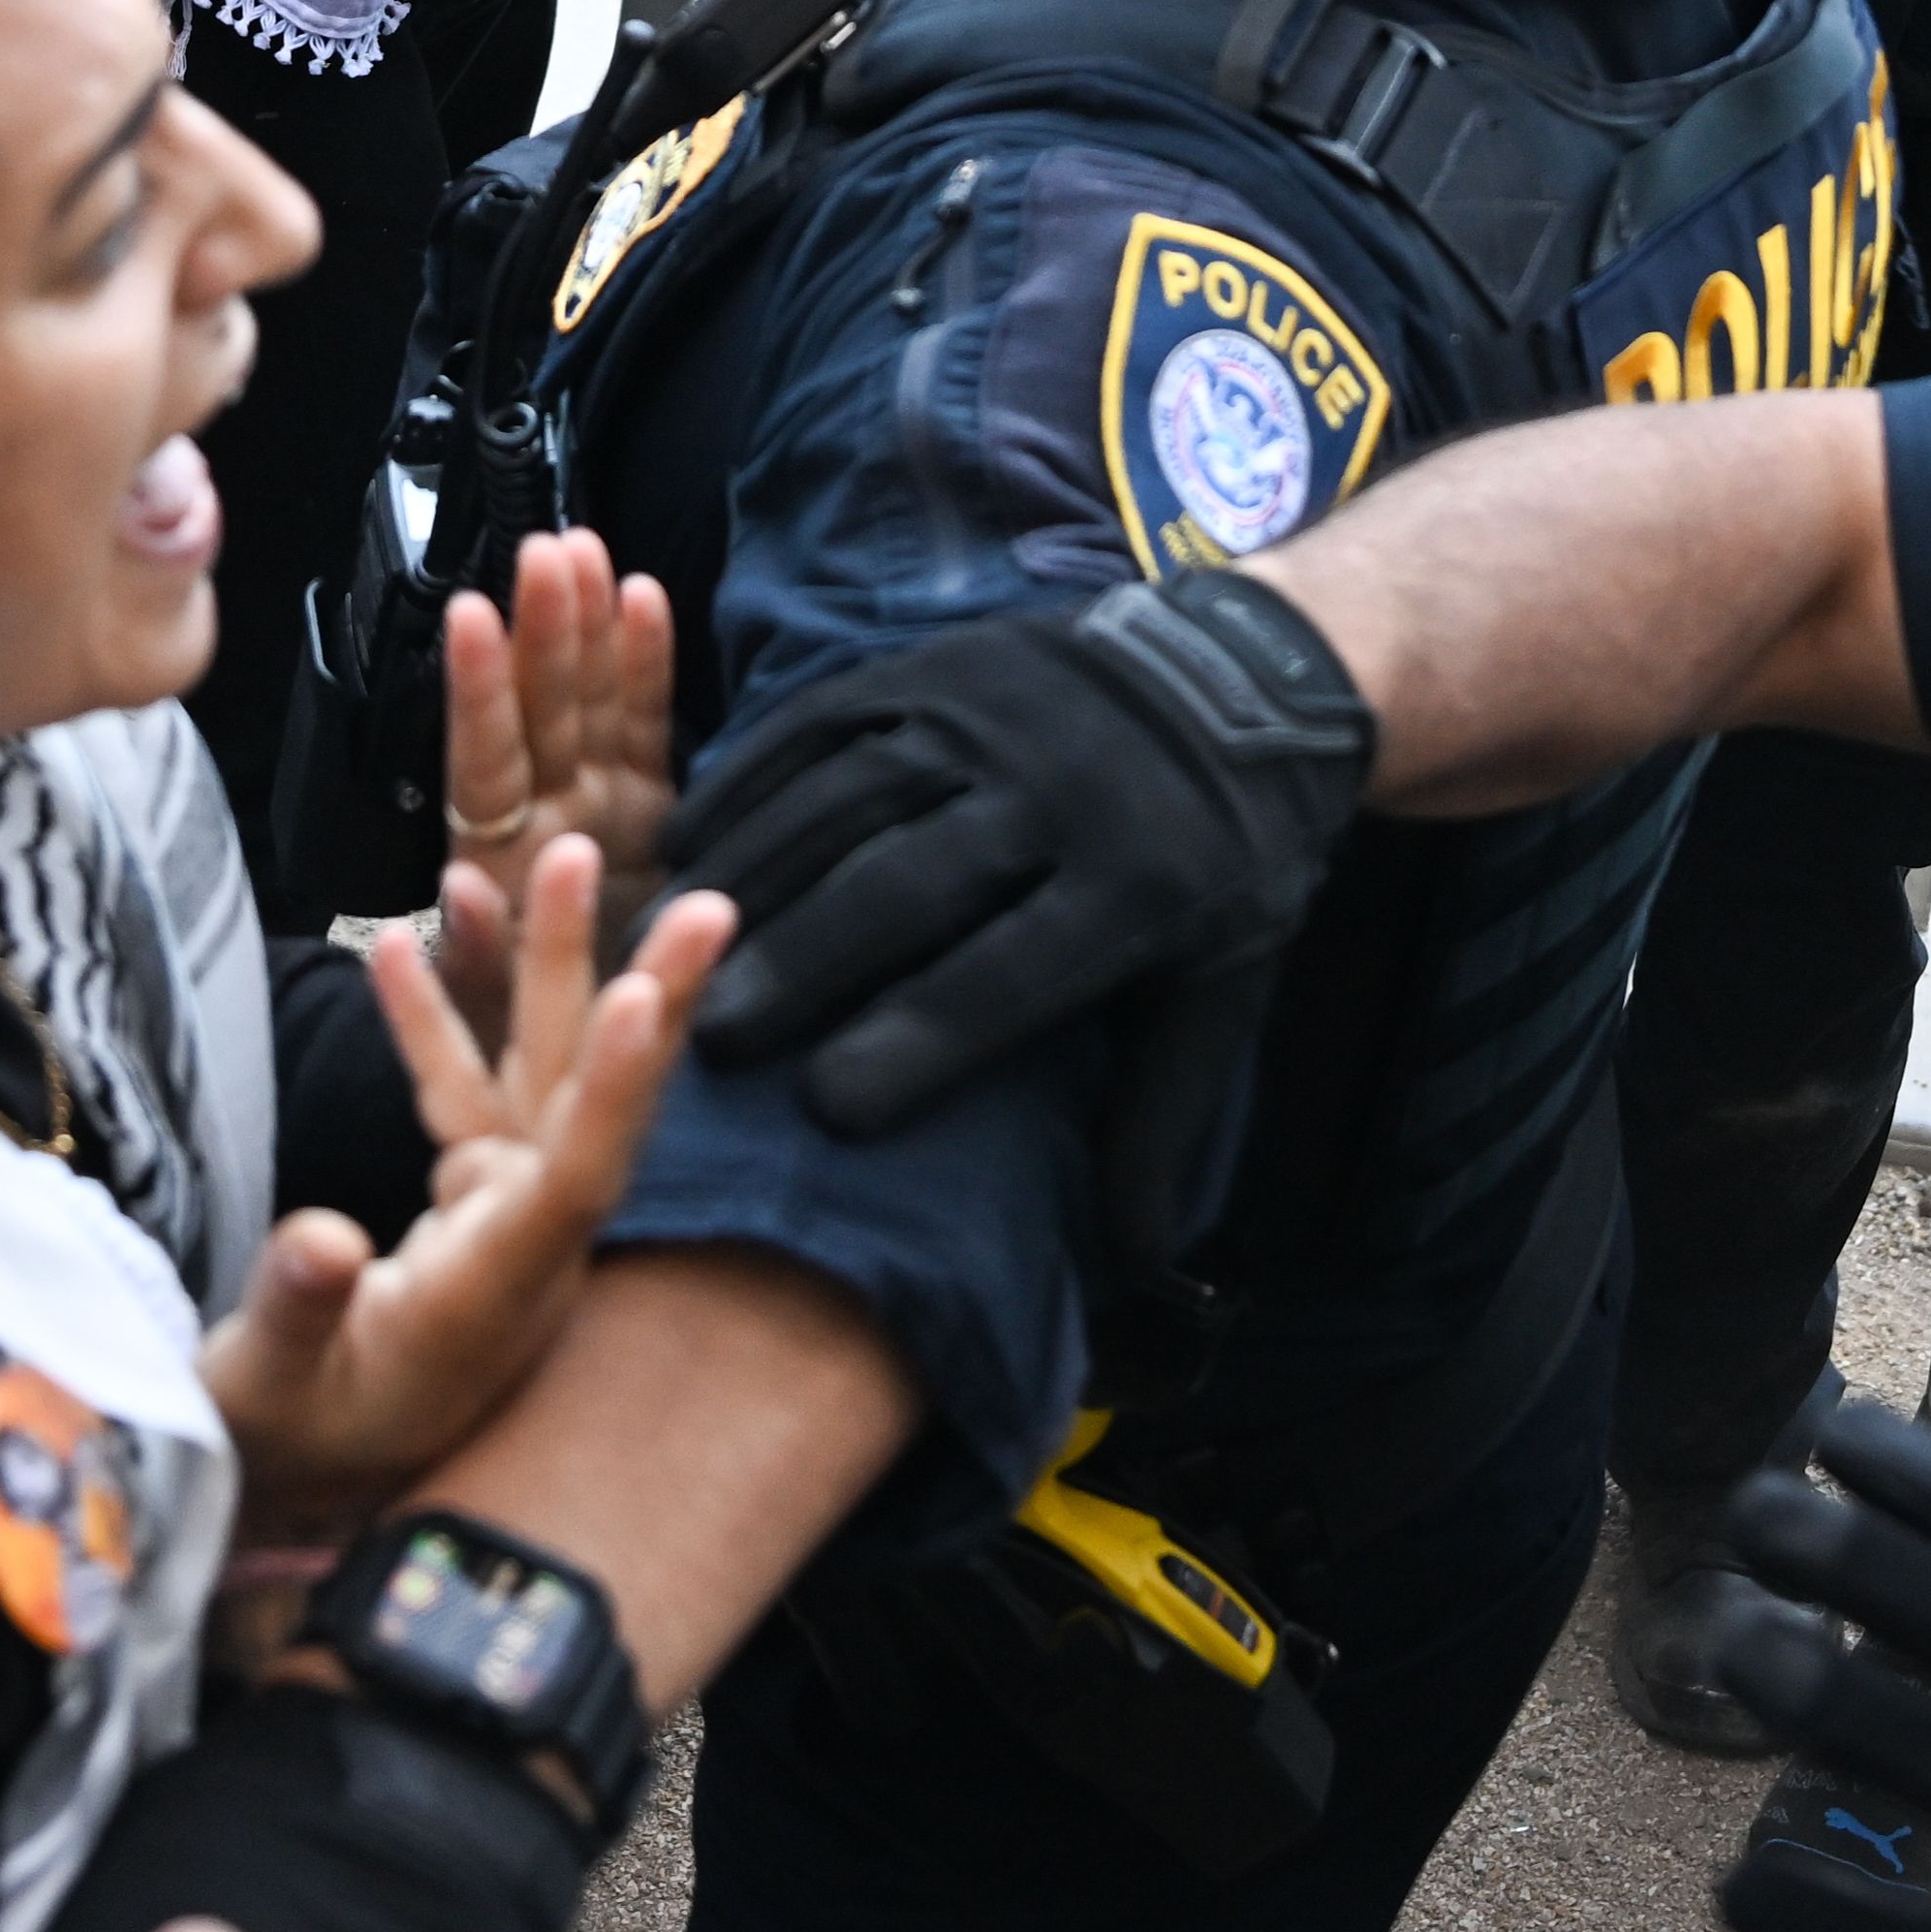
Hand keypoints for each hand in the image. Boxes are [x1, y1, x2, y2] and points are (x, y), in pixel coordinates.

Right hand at [199, 835, 729, 1539]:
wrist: (285, 1493)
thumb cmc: (277, 1450)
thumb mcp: (266, 1390)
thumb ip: (298, 1309)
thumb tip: (328, 1243)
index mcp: (494, 1299)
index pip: (572, 1179)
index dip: (613, 1091)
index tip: (646, 996)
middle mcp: (521, 1254)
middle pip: (594, 1109)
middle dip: (641, 998)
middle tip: (711, 904)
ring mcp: (498, 1226)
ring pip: (541, 1078)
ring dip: (547, 971)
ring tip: (560, 855)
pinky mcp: (463, 1210)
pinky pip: (465, 1095)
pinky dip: (439, 1020)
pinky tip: (406, 938)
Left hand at [430, 530, 679, 1032]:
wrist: (602, 1082)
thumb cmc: (524, 1050)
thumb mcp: (489, 1019)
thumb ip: (475, 957)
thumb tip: (456, 889)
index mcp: (492, 856)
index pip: (481, 759)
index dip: (479, 691)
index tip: (471, 616)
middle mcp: (542, 813)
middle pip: (537, 710)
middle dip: (542, 630)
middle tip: (547, 550)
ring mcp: (597, 800)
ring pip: (587, 700)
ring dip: (585, 625)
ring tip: (583, 549)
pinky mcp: (651, 806)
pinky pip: (646, 723)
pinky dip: (646, 663)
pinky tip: (643, 597)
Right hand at [665, 552, 1378, 1139]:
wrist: (1255, 669)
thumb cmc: (1229, 858)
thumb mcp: (1223, 983)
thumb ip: (1163, 1115)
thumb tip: (1136, 1268)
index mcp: (1137, 882)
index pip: (1010, 973)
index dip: (918, 1040)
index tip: (828, 1112)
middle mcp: (1055, 787)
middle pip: (908, 884)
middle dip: (806, 964)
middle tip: (715, 1044)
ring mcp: (988, 711)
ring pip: (849, 798)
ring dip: (756, 876)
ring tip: (676, 954)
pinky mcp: (937, 663)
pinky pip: (825, 721)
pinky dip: (749, 782)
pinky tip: (688, 846)